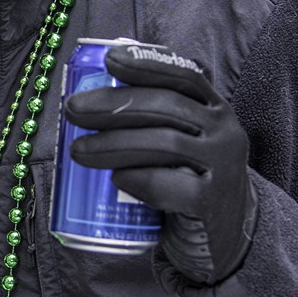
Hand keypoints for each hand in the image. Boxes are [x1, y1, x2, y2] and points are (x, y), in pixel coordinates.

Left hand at [64, 44, 257, 284]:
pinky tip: (116, 178)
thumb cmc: (186, 178)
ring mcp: (223, 167)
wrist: (221, 236)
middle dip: (113, 105)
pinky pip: (171, 186)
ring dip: (114, 144)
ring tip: (78, 150)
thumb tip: (86, 101)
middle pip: (166, 107)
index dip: (146, 64)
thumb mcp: (179, 140)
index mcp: (214, 108)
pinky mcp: (212, 202)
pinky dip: (139, 179)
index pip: (183, 75)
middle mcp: (224, 131)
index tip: (108, 60)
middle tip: (72, 110)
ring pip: (164, 143)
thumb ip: (151, 118)